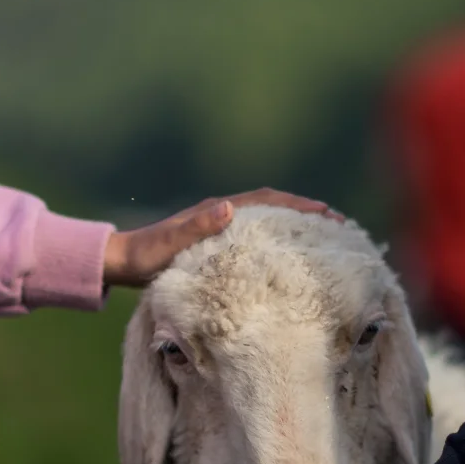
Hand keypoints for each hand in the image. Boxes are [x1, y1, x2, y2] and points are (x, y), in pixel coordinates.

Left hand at [103, 189, 339, 287]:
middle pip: (275, 208)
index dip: (299, 206)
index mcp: (217, 212)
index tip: (328, 214)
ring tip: (326, 242)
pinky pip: (258, 238)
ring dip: (296, 227)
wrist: (122, 262)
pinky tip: (289, 259)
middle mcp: (223, 215)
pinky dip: (279, 242)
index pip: (268, 201)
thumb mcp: (169, 245)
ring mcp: (221, 228)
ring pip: (268, 222)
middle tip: (341, 226)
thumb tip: (228, 207)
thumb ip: (196, 227)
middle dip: (308, 214)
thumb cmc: (145, 257)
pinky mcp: (218, 244)